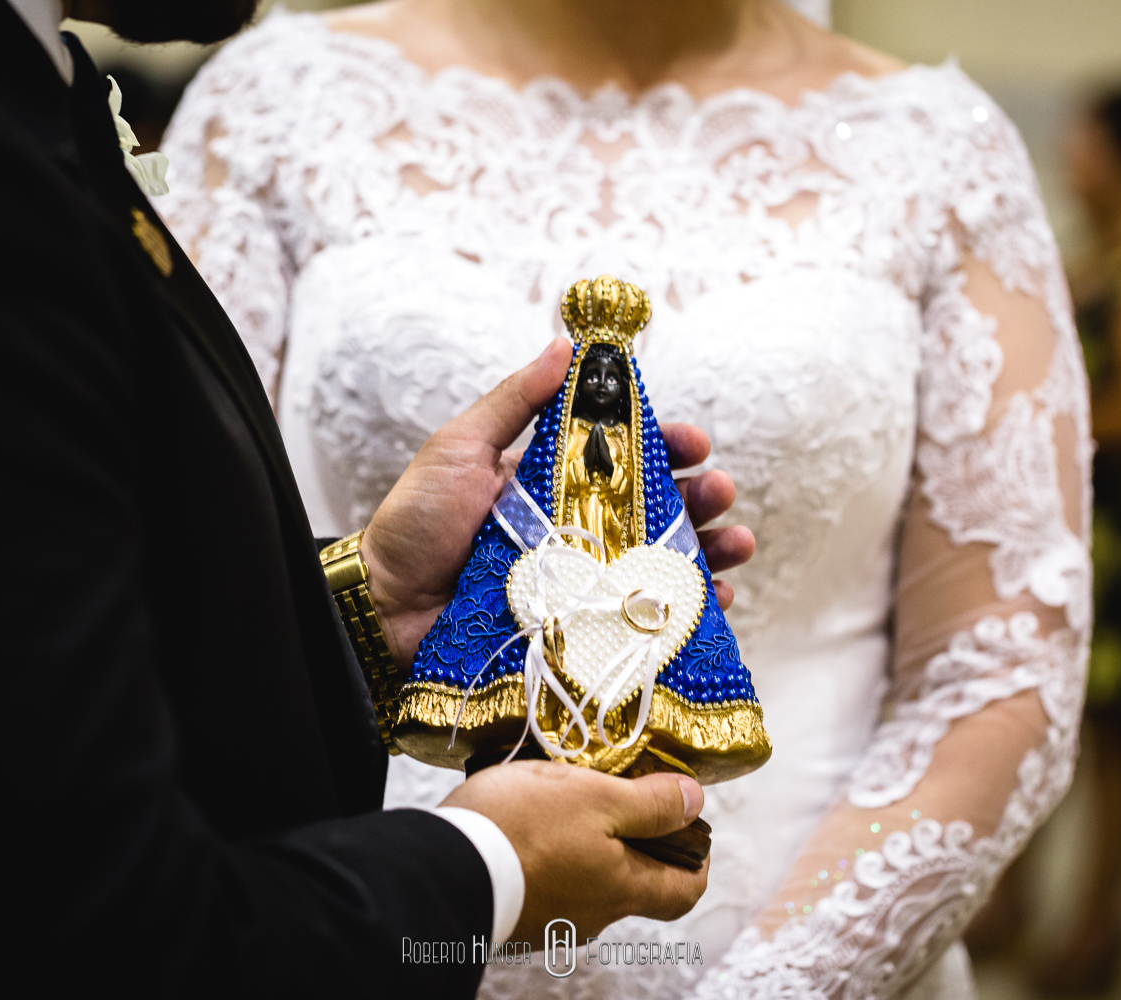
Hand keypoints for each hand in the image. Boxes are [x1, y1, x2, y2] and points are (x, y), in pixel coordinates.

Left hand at [361, 338, 756, 668]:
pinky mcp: (580, 629)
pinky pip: (643, 621)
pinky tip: (717, 604)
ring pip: (661, 564)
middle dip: (700, 498)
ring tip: (736, 543)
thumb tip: (565, 343)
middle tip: (720, 493)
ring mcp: (581, 583)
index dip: (666, 447)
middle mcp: (574, 530)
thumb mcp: (460, 448)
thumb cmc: (417, 525)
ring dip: (709, 551)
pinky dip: (688, 613)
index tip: (694, 443)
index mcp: (551, 482)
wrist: (384, 610)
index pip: (624, 458)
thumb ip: (514, 401)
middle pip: (656, 510)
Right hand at [440, 761, 708, 939]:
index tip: (690, 828)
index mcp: (622, 888)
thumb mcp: (597, 798)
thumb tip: (695, 802)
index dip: (697, 861)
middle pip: (634, 883)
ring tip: (563, 800)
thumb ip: (650, 804)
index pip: (684, 891)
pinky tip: (526, 823)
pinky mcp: (516, 914)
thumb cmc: (524, 829)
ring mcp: (552, 920)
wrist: (441, 868)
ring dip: (585, 844)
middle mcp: (593, 915)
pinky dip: (549, 855)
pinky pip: (547, 883)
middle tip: (619, 797)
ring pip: (587, 881)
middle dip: (634, 842)